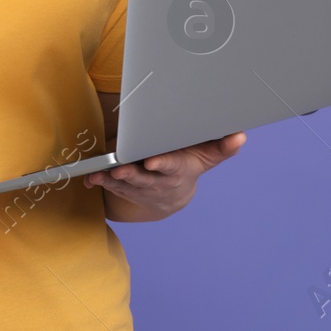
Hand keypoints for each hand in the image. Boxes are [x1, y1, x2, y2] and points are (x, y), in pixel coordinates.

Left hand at [85, 131, 245, 219]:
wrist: (170, 195)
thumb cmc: (188, 164)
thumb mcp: (206, 157)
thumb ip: (222, 146)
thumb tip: (240, 135)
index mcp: (178, 171)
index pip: (171, 167)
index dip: (162, 165)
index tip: (152, 161)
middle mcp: (158, 182)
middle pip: (144, 179)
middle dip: (132, 174)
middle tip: (121, 168)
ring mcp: (140, 187)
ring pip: (124, 184)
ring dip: (111, 178)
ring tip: (100, 171)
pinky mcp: (124, 188)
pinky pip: (110, 186)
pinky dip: (100, 181)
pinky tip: (90, 176)